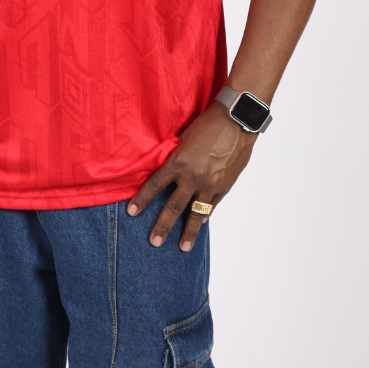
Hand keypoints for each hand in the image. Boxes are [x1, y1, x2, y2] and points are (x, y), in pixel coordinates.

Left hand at [127, 104, 256, 251]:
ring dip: (189, 231)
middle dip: (162, 226)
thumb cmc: (208, 123)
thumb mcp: (185, 136)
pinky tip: (200, 223)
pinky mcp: (224, 186)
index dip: (142, 199)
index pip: (155, 185)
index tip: (132, 212)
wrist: (236, 120)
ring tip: (183, 246)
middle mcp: (192, 176)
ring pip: (196, 213)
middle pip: (173, 206)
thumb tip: (170, 168)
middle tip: (155, 242)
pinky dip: (205, 214)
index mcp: (178, 161)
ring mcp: (209, 183)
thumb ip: (177, 155)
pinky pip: (212, 204)